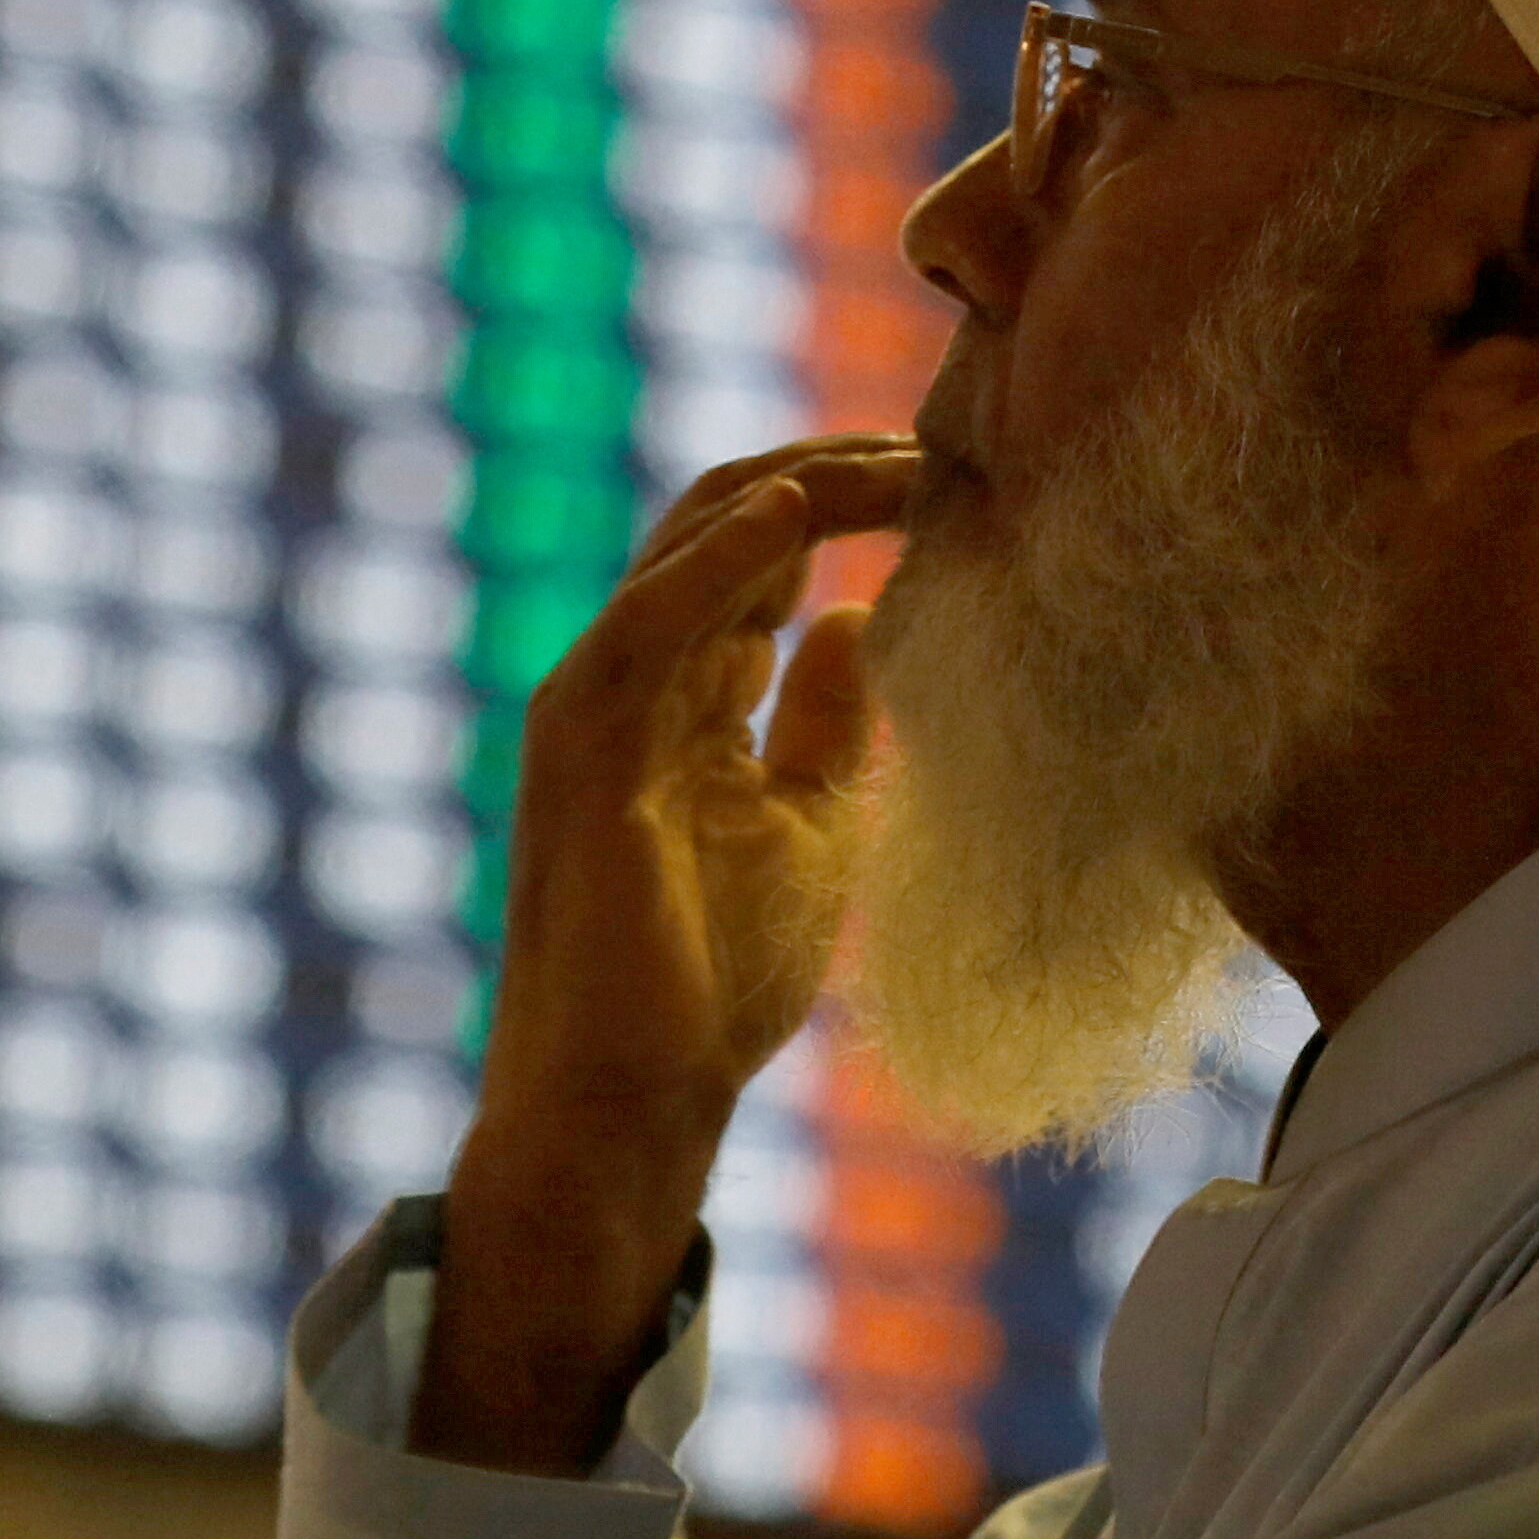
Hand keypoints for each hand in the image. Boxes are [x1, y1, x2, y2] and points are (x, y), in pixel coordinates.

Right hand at [412, 437, 919, 1470]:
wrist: (636, 1097)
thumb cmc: (711, 983)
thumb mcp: (809, 827)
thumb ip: (824, 724)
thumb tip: (861, 619)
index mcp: (685, 696)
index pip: (763, 554)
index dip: (851, 499)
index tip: (958, 472)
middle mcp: (633, 678)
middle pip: (729, 525)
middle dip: (836, 470)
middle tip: (948, 440)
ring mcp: (598, 703)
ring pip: (692, 545)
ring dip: (801, 487)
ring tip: (903, 457)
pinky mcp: (581, 743)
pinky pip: (651, 619)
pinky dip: (721, 557)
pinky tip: (795, 510)